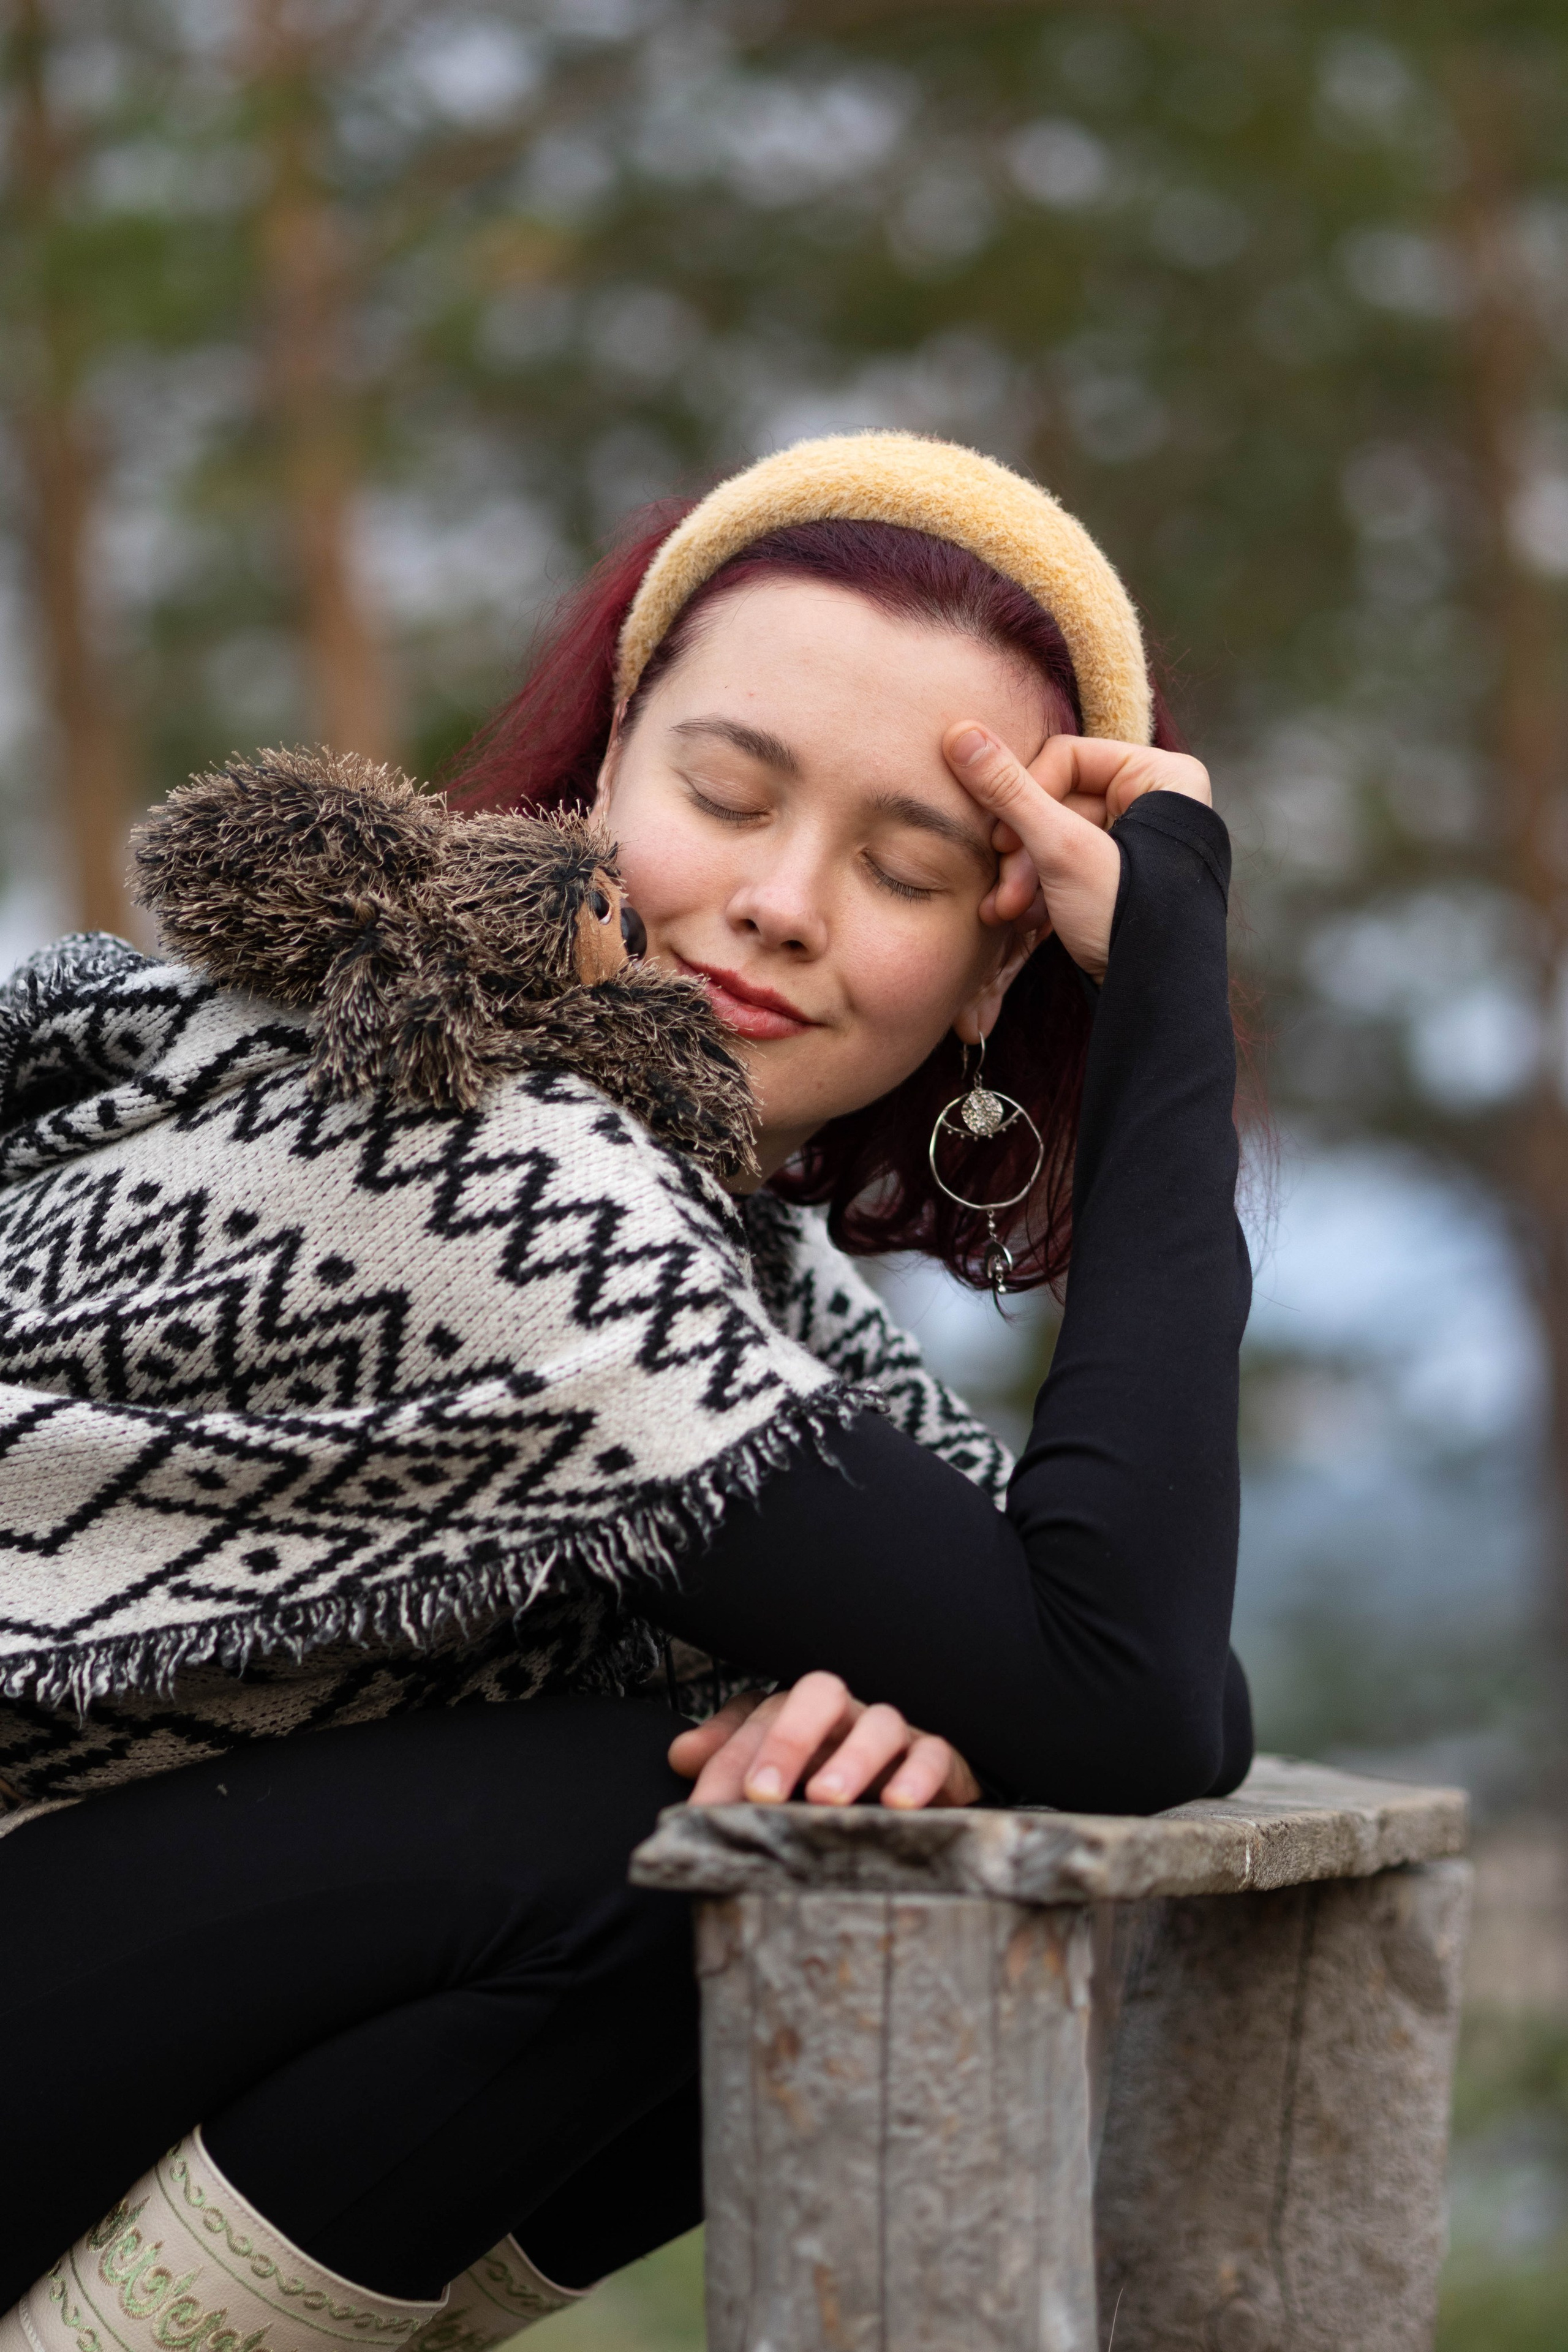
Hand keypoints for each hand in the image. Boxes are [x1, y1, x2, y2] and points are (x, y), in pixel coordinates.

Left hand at [667, 1670, 980, 1809]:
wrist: (916, 1808)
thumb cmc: (833, 1788)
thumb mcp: (775, 1781)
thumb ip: (728, 1764)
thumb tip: (680, 1754)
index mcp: (802, 1716)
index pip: (760, 1718)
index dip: (731, 1760)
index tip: (709, 1809)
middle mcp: (847, 1716)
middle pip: (819, 1694)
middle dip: (788, 1739)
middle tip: (764, 1793)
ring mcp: (896, 1735)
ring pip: (879, 1723)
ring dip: (852, 1760)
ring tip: (827, 1799)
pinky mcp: (941, 1761)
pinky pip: (935, 1753)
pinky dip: (918, 1776)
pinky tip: (898, 1805)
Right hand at [944, 726, 1211, 981]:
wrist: (1152, 995)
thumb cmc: (1128, 916)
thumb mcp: (1062, 849)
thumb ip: (1009, 790)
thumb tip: (960, 734)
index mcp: (1162, 777)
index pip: (1069, 757)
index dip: (1026, 796)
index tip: (1004, 839)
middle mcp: (1155, 803)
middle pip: (1058, 800)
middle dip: (1022, 850)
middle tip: (1004, 885)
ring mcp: (1136, 844)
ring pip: (1056, 838)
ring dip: (1023, 876)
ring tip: (1006, 911)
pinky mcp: (1118, 880)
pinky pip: (1066, 868)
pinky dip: (1040, 892)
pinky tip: (1024, 919)